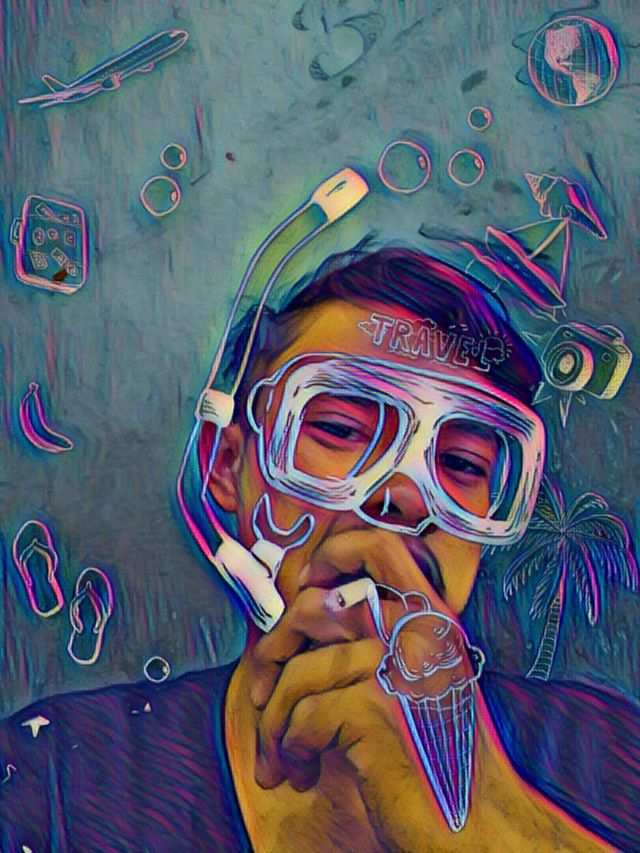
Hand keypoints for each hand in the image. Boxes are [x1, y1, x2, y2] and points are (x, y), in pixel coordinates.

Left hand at [248, 528, 472, 847]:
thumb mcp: (421, 684)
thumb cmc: (440, 761)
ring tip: (282, 756)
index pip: (382, 547)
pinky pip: (301, 716)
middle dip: (273, 650)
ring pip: (297, 671)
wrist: (482, 827)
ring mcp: (396, 667)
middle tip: (265, 691)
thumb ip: (379, 646)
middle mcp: (418, 633)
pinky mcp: (374, 709)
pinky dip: (290, 749)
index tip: (310, 581)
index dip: (335, 553)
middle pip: (316, 607)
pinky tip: (303, 772)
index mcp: (433, 620)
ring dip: (276, 722)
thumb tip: (301, 629)